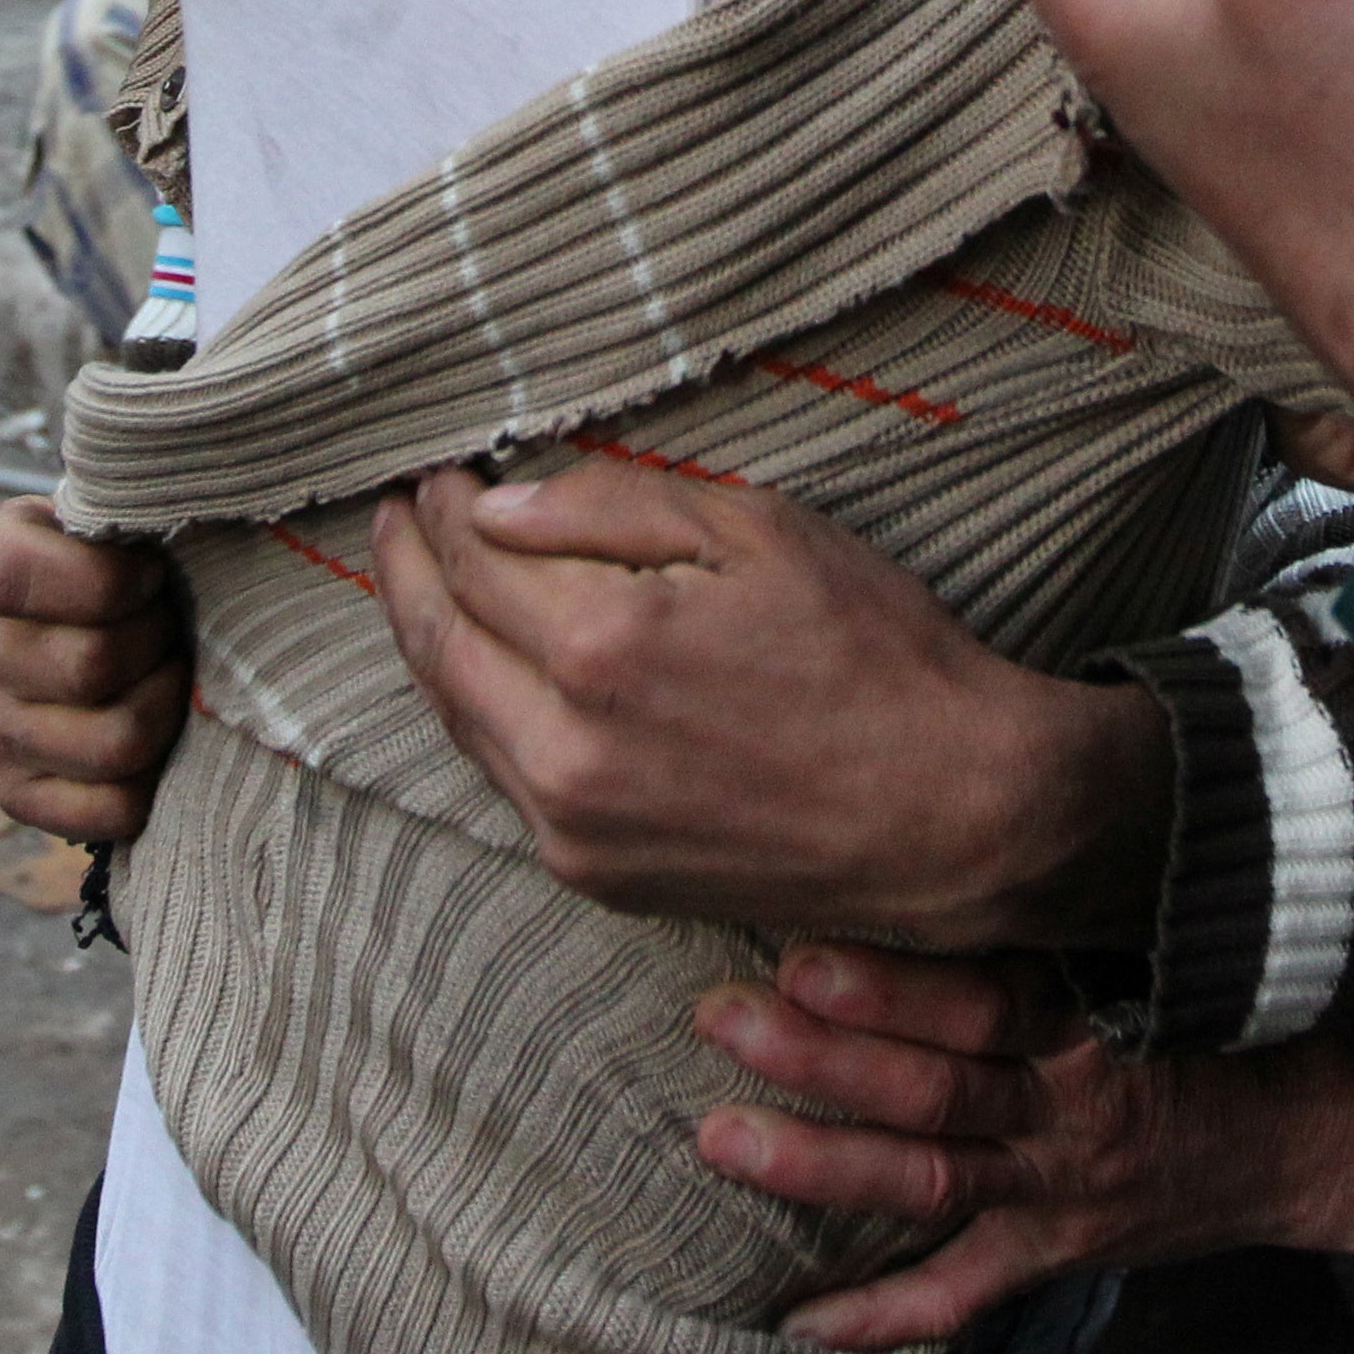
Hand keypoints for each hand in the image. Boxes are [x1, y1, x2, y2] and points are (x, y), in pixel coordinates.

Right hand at [0, 493, 188, 842]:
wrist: (138, 626)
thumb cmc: (146, 560)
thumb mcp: (132, 514)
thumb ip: (133, 508)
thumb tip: (156, 523)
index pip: (11, 573)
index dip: (105, 579)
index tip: (151, 572)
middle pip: (86, 665)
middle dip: (158, 643)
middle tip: (171, 628)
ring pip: (111, 742)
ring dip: (165, 709)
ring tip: (170, 679)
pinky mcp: (17, 792)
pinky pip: (103, 811)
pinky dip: (152, 783)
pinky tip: (157, 746)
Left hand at [371, 460, 1169, 947]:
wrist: (956, 814)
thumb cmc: (878, 656)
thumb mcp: (762, 534)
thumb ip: (614, 509)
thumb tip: (498, 504)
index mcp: (602, 648)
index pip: (477, 559)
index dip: (449, 510)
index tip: (446, 477)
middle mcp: (565, 751)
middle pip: (439, 643)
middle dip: (408, 569)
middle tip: (397, 518)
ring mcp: (574, 828)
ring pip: (456, 718)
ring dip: (430, 642)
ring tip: (423, 582)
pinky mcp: (597, 877)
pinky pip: (503, 778)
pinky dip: (479, 712)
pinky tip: (489, 672)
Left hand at [692, 946, 1353, 1349]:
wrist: (1316, 1126)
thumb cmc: (1219, 1004)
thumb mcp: (1159, 932)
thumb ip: (1064, 887)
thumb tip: (962, 778)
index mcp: (1099, 1016)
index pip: (987, 999)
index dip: (894, 983)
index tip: (800, 946)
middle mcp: (1075, 1108)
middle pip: (937, 1088)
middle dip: (822, 1057)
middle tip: (721, 1017)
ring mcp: (1062, 1190)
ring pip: (929, 1181)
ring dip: (820, 1164)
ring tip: (721, 1136)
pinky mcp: (1057, 1251)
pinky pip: (962, 1294)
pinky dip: (881, 1313)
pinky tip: (795, 1319)